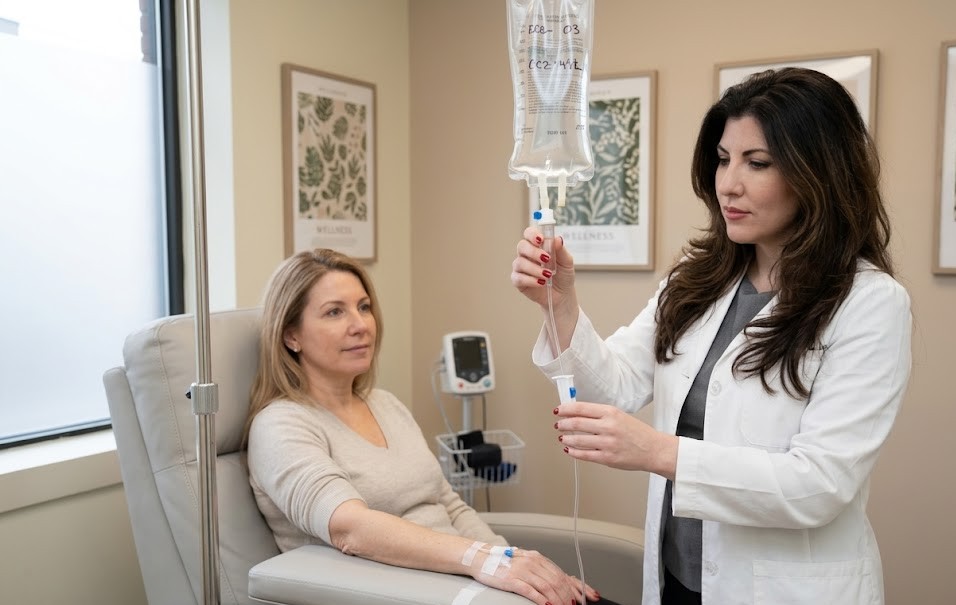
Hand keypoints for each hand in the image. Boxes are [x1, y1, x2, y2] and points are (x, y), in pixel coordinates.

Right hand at [471, 547, 600, 604]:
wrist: (481, 558)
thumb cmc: (504, 563)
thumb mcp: (526, 563)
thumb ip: (543, 572)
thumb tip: (562, 583)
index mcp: (538, 558)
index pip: (562, 573)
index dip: (576, 587)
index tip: (586, 597)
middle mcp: (532, 562)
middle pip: (557, 581)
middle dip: (568, 596)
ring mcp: (522, 570)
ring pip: (547, 586)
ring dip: (558, 599)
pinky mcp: (512, 579)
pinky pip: (530, 590)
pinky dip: (541, 599)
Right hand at [511, 227, 577, 312]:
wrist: (562, 295)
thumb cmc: (563, 275)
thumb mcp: (566, 262)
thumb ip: (561, 250)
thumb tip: (557, 239)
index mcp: (537, 246)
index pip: (529, 233)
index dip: (532, 234)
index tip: (541, 239)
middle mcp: (527, 255)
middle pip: (522, 246)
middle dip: (533, 252)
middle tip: (546, 259)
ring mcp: (521, 268)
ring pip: (519, 263)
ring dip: (534, 268)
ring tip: (548, 275)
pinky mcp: (518, 281)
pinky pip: (518, 278)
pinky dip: (530, 280)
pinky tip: (541, 283)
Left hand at [554, 401, 678, 479]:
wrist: (653, 450)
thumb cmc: (637, 433)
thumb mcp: (619, 416)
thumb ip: (600, 415)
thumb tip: (577, 414)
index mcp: (611, 413)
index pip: (581, 408)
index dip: (566, 409)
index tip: (558, 410)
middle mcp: (608, 427)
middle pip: (576, 423)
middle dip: (563, 424)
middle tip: (558, 424)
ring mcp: (607, 443)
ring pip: (578, 440)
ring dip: (566, 438)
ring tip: (562, 437)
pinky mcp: (607, 458)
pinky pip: (584, 455)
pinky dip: (573, 452)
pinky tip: (569, 449)